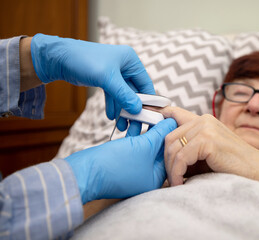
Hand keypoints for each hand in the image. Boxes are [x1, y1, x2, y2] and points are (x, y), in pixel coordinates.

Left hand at [31, 33, 154, 131]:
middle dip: (135, 110)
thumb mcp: (106, 78)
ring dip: (124, 111)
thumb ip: (123, 95)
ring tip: (122, 127)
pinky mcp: (106, 80)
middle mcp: (126, 66)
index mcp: (131, 60)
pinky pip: (114, 96)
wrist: (58, 58)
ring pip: (125, 96)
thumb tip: (138, 110)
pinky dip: (114, 106)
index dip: (149, 102)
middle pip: (136, 93)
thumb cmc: (84, 61)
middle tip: (135, 127)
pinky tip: (112, 117)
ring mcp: (116, 74)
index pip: (146, 84)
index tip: (150, 118)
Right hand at [65, 118, 176, 203]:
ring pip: (144, 146)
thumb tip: (173, 122)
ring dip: (143, 130)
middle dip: (156, 131)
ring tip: (144, 114)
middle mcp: (146, 177)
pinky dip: (133, 135)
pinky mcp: (122, 164)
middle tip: (158, 114)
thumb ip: (160, 133)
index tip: (169, 118)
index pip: (169, 153)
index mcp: (156, 178)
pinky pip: (132, 147)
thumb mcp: (143, 145)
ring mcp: (133, 171)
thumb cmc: (116, 163)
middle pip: (157, 149)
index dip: (170, 134)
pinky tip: (133, 121)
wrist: (84, 172)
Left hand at [159, 107, 258, 185]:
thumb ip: (187, 149)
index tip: (139, 119)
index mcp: (202, 120)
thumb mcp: (204, 154)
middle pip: (167, 135)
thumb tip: (163, 156)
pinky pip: (181, 157)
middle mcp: (203, 119)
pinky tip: (181, 184)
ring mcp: (206, 128)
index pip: (171, 113)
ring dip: (170, 169)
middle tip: (168, 176)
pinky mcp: (209, 140)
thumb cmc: (230, 166)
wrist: (257, 172)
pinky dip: (177, 173)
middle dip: (163, 158)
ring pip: (172, 147)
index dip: (155, 115)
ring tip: (175, 183)